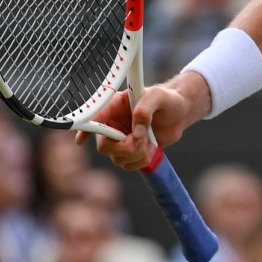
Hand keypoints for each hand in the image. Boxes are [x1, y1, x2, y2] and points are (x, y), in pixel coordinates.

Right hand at [93, 74, 209, 171]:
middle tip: (139, 140)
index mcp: (114, 106)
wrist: (181, 112)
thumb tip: (136, 132)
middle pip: (103, 146)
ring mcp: (121, 140)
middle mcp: (113, 124)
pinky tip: (151, 148)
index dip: (85, 130)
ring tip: (149, 141)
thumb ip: (145, 110)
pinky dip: (141, 161)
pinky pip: (129, 165)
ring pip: (117, 158)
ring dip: (136, 154)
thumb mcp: (158, 96)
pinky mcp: (131, 152)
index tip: (81, 140)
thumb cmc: (167, 99)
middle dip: (123, 148)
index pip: (94, 119)